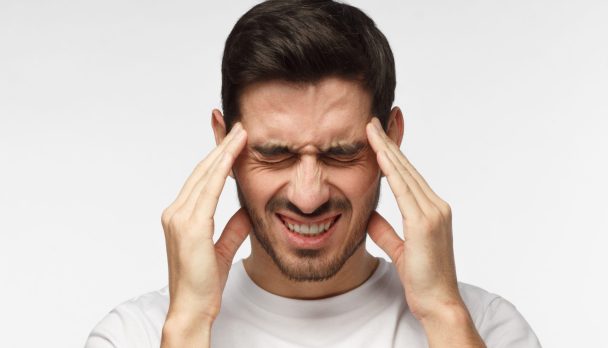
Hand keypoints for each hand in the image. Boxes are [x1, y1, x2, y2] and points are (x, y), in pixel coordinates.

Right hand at [160, 122, 249, 326]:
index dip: (217, 158)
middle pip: (202, 172)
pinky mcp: (191, 226)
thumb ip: (232, 229)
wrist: (192, 308)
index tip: (232, 140)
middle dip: (221, 147)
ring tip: (240, 133)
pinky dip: (221, 170)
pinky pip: (209, 191)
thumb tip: (246, 212)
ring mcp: (180, 218)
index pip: (202, 179)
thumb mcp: (222, 250)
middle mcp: (175, 213)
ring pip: (205, 176)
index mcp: (180, 217)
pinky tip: (232, 156)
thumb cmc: (204, 284)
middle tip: (238, 127)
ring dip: (223, 152)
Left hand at [365, 117, 461, 320]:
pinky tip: (380, 155)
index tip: (378, 136)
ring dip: (387, 149)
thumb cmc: (422, 279)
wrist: (439, 303)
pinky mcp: (425, 224)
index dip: (392, 154)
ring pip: (405, 174)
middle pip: (407, 168)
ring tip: (371, 129)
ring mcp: (433, 213)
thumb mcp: (399, 249)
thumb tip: (369, 215)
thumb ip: (385, 231)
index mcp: (432, 211)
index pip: (408, 175)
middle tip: (373, 121)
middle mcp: (436, 206)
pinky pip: (404, 191)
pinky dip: (391, 171)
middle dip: (388, 143)